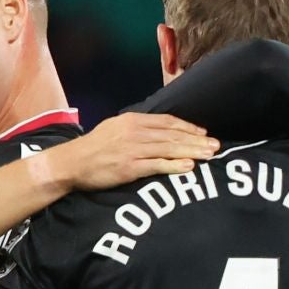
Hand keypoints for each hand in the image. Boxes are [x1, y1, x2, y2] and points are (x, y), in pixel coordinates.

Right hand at [45, 113, 218, 191]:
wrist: (72, 162)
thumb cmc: (94, 148)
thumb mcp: (115, 129)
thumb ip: (136, 128)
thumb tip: (157, 131)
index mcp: (133, 120)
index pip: (167, 122)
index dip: (188, 127)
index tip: (203, 133)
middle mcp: (136, 132)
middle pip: (173, 135)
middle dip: (196, 140)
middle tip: (216, 145)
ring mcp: (133, 149)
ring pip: (169, 149)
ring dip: (192, 152)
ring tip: (209, 155)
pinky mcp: (130, 167)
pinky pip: (157, 165)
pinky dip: (174, 165)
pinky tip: (189, 167)